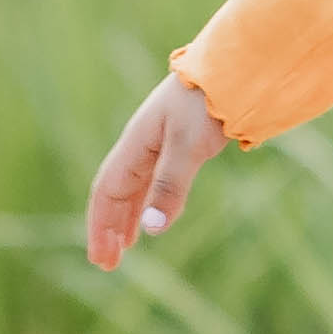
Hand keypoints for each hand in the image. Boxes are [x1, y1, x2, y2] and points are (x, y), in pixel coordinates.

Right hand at [87, 72, 230, 268]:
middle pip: (115, 193)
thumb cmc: (207, 104)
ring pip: (133, 188)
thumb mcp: (189, 146)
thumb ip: (170, 186)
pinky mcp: (177, 143)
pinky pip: (151, 180)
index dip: (101, 226)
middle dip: (108, 228)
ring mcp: (157, 144)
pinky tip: (151, 216)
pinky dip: (146, 202)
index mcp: (135, 145)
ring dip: (126, 218)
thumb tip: (152, 230)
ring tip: (124, 247)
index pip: (107, 192)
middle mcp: (140, 146)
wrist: (232, 70)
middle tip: (107, 263)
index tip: (101, 258)